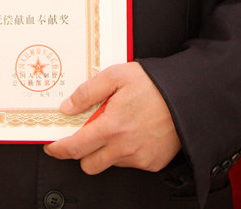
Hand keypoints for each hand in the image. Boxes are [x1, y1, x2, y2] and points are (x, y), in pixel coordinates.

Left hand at [44, 62, 180, 173]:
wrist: (188, 97)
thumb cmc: (154, 84)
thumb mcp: (116, 75)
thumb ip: (88, 92)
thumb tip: (68, 107)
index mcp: (112, 126)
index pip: (76, 147)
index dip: (59, 149)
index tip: (52, 146)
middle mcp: (124, 147)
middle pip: (89, 164)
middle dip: (82, 152)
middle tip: (86, 134)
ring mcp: (139, 158)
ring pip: (110, 163)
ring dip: (106, 150)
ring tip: (118, 125)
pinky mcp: (152, 163)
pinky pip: (130, 163)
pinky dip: (126, 151)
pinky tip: (134, 131)